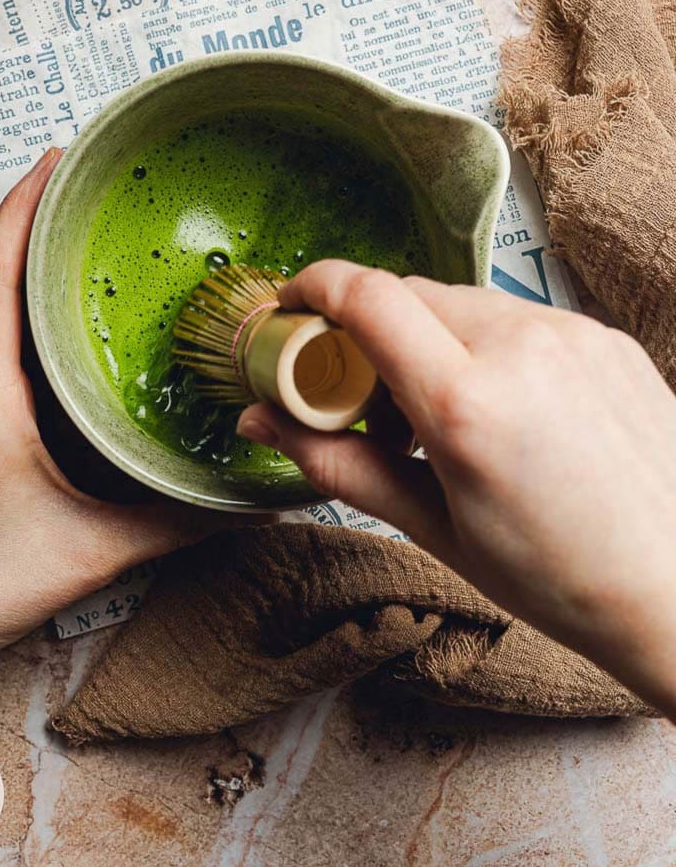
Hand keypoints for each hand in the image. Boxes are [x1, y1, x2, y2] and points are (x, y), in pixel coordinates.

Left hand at [0, 150, 256, 848]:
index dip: (22, 210)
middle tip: (78, 180)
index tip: (56, 162)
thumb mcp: (93, 550)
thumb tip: (251, 499)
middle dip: (25, 214)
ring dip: (11, 254)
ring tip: (65, 228)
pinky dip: (2, 296)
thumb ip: (177, 520)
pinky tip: (41, 309)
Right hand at [237, 260, 675, 716]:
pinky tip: (502, 411)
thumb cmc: (559, 579)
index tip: (290, 307)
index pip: (369, 298)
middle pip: (410, 295)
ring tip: (441, 417)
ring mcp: (571, 333)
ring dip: (429, 340)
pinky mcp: (604, 335)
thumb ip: (339, 463)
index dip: (315, 288)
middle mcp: (521, 347)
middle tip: (364, 398)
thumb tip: (262, 423)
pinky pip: (518, 318)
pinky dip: (487, 347)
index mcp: (467, 404)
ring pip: (463, 303)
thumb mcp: (435, 528)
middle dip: (369, 332)